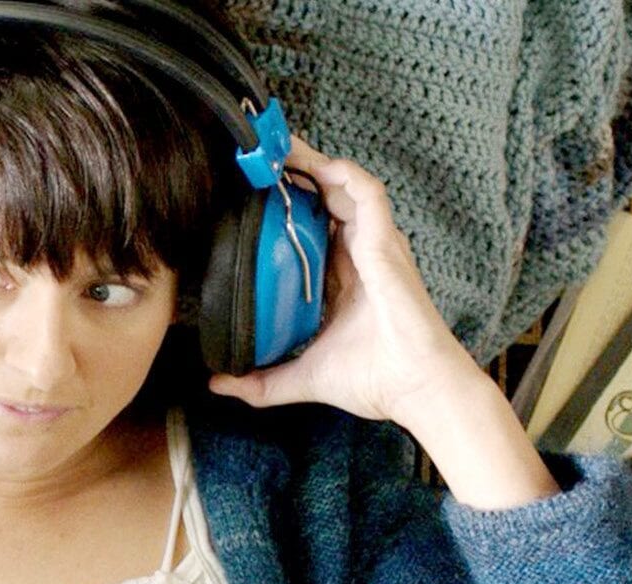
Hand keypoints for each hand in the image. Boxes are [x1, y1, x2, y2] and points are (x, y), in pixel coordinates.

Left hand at [209, 142, 558, 508]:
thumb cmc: (374, 380)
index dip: (285, 206)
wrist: (414, 388)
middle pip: (326, 198)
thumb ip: (260, 381)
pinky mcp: (386, 243)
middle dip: (295, 174)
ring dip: (314, 163)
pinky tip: (316, 164)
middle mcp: (360, 255)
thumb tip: (217, 383)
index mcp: (343, 278)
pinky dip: (344, 173)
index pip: (312, 228)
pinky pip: (368, 193)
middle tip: (258, 156)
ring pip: (345, 186)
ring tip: (279, 146)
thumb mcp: (302, 376)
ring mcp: (376, 245)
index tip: (250, 192)